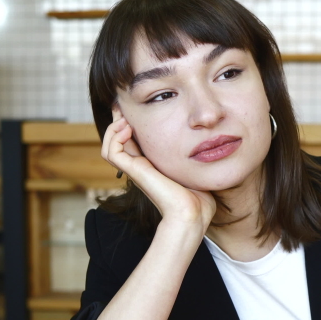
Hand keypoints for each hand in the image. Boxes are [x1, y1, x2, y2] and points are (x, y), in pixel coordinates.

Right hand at [101, 116, 215, 228]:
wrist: (192, 214)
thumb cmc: (199, 197)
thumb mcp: (198, 167)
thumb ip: (198, 154)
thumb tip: (210, 138)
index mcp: (154, 166)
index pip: (134, 140)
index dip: (132, 123)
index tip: (138, 108)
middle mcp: (142, 167)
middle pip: (118, 141)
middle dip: (120, 120)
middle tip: (126, 105)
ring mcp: (136, 170)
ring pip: (109, 146)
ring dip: (113, 128)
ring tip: (125, 117)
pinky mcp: (134, 171)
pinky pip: (111, 152)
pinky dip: (114, 137)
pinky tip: (128, 128)